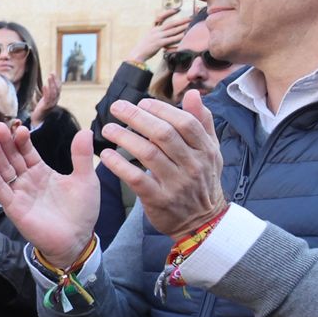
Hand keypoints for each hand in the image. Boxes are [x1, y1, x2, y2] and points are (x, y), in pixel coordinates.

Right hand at [0, 123, 100, 267]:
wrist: (77, 239)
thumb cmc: (82, 211)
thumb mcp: (85, 179)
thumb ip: (82, 156)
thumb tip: (86, 130)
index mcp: (41, 172)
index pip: (27, 151)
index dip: (22, 140)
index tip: (19, 127)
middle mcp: (27, 180)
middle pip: (12, 157)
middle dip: (4, 142)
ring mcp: (19, 193)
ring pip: (4, 170)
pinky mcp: (14, 207)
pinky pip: (1, 190)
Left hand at [31, 73, 61, 125]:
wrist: (38, 119)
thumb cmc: (42, 108)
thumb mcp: (46, 98)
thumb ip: (48, 92)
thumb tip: (49, 82)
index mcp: (56, 98)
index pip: (58, 88)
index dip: (56, 80)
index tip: (53, 73)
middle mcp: (55, 101)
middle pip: (57, 89)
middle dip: (54, 80)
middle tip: (51, 73)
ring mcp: (51, 104)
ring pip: (53, 93)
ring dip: (51, 84)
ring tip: (49, 77)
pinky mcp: (46, 107)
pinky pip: (47, 98)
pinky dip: (46, 91)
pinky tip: (44, 86)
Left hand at [100, 94, 226, 239]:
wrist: (203, 223)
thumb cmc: (202, 180)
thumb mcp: (210, 152)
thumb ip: (202, 123)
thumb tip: (194, 94)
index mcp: (206, 150)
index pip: (185, 122)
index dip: (161, 109)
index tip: (141, 102)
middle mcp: (193, 165)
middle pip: (164, 134)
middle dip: (137, 117)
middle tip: (116, 108)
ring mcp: (177, 184)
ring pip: (148, 153)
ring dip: (124, 138)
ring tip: (107, 129)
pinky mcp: (159, 200)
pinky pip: (136, 178)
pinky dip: (119, 165)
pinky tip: (107, 155)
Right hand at [131, 6, 190, 64]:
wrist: (137, 54)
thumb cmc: (144, 48)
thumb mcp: (148, 37)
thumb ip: (155, 33)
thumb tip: (163, 31)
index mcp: (152, 29)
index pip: (160, 17)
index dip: (169, 13)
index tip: (177, 9)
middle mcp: (155, 31)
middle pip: (170, 23)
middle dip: (181, 20)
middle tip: (191, 17)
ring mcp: (157, 37)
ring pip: (172, 30)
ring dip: (182, 27)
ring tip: (191, 25)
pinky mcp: (159, 43)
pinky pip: (171, 39)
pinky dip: (179, 37)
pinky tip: (185, 35)